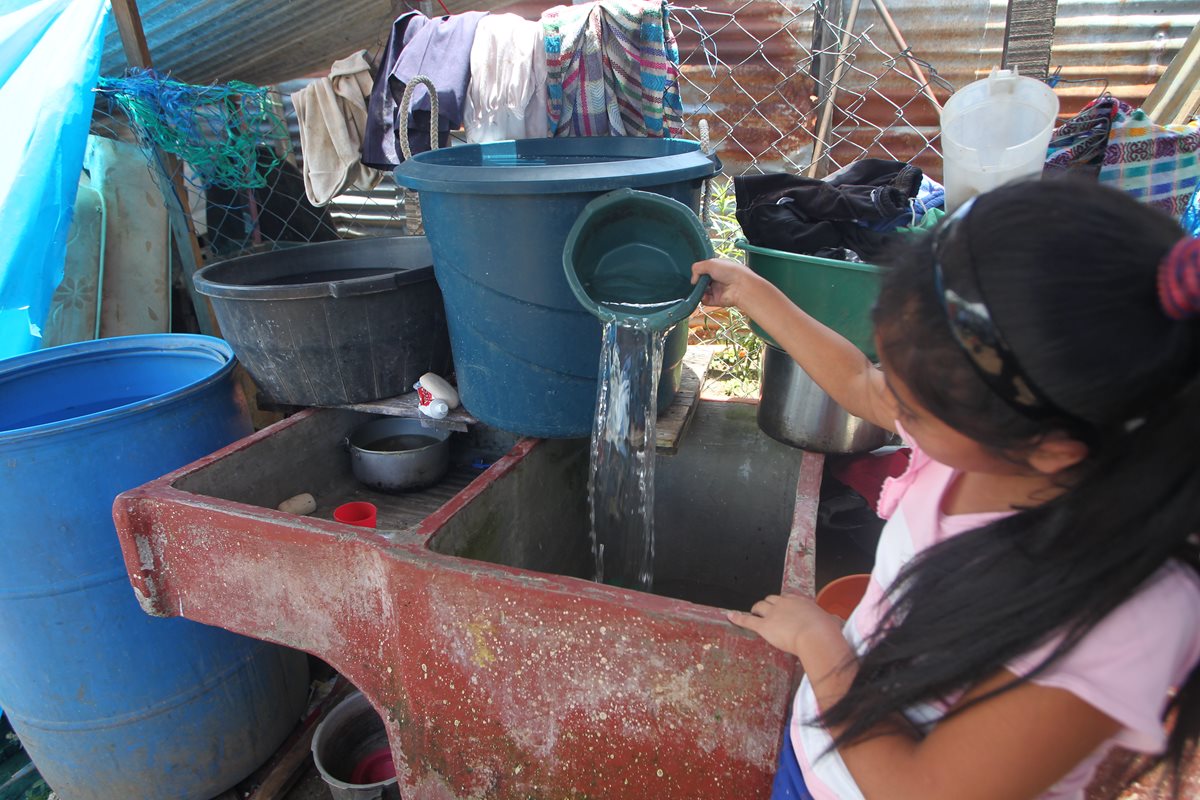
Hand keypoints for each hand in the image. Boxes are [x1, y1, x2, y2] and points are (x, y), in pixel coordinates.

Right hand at [691, 257, 760, 308]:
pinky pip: (705, 301)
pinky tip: (704, 296)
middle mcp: (717, 279)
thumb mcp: (710, 263)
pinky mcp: (717, 300)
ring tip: (699, 290)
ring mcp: (717, 290)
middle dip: (697, 283)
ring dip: (699, 291)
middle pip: (702, 282)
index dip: (699, 272)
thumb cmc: (729, 271)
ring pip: (702, 292)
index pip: (704, 270)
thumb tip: (693, 280)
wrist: (741, 286)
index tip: (695, 274)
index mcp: (717, 268)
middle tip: (696, 283)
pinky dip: (703, 299)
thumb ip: (697, 268)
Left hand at [728, 594, 843, 656]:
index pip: (788, 598)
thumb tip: (836, 622)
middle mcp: (785, 603)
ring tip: (753, 613)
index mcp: (801, 601)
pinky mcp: (764, 625)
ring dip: (755, 609)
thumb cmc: (826, 631)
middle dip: (768, 605)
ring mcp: (773, 613)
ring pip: (759, 606)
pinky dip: (738, 618)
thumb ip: (831, 621)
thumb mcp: (832, 622)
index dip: (784, 604)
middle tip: (767, 611)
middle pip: (771, 599)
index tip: (784, 608)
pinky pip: (748, 619)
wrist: (816, 635)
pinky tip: (731, 616)